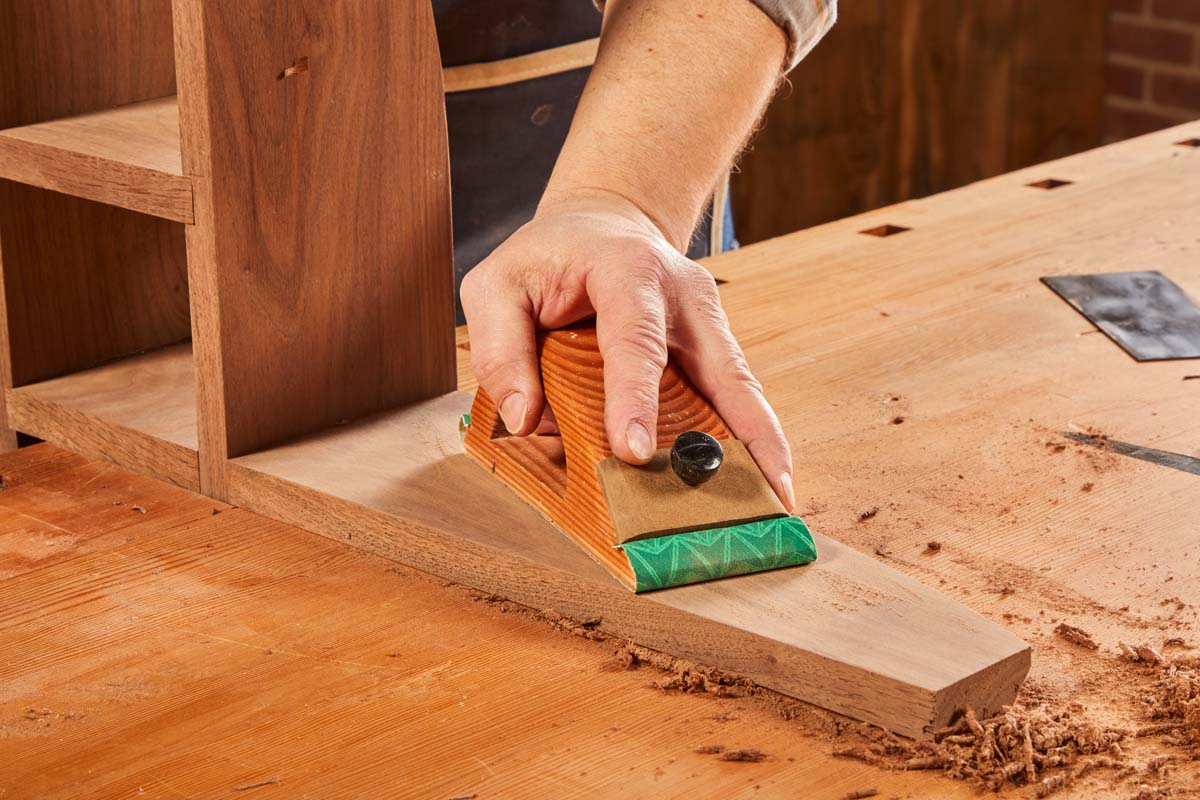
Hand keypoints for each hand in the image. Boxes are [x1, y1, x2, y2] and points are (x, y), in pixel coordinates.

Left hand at [460, 190, 794, 510]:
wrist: (601, 225)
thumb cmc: (545, 260)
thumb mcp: (497, 286)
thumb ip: (502, 349)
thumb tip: (524, 421)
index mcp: (627, 269)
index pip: (634, 338)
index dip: (635, 396)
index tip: (633, 451)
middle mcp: (682, 292)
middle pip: (722, 364)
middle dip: (746, 428)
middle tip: (763, 487)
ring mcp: (707, 319)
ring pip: (742, 384)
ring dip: (763, 441)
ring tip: (777, 497)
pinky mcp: (714, 343)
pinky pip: (734, 394)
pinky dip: (749, 436)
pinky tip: (760, 479)